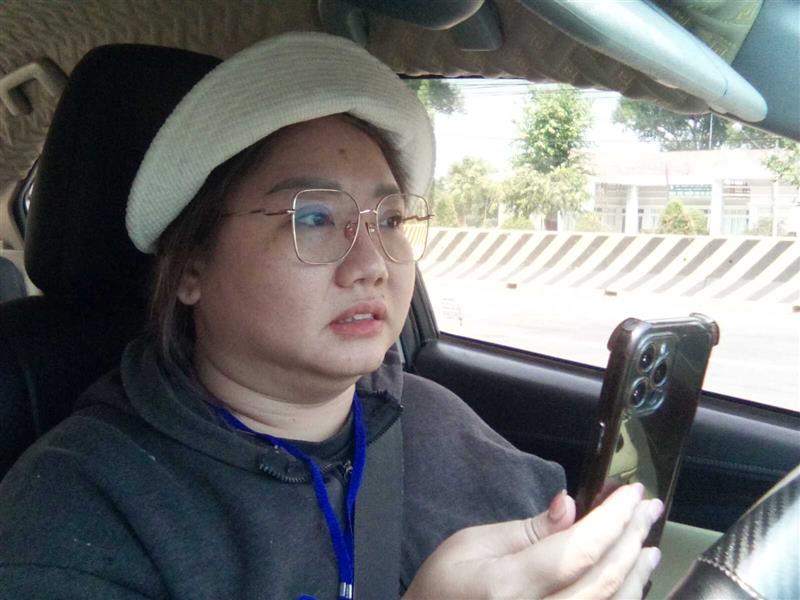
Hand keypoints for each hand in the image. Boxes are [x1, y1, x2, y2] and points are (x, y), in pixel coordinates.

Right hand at [403, 483, 662, 599]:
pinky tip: (629, 579)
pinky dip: (621, 597)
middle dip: (631, 538)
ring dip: (635, 573)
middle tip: (648, 507)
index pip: (577, 551)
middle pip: (603, 580)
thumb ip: (528, 531)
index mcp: (507, 588)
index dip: (612, 519)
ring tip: (646, 543)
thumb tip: (571, 507)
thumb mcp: (472, 544)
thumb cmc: (443, 586)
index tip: (632, 493)